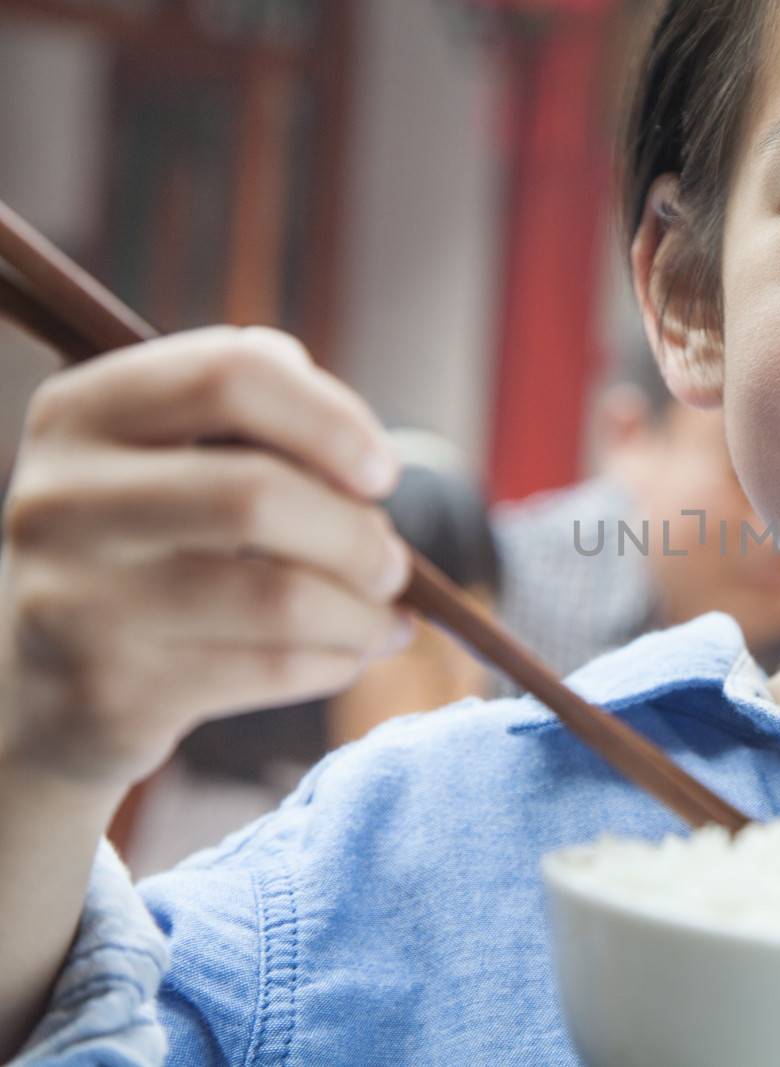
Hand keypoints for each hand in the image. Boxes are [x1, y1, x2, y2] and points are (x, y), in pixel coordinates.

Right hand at [0, 326, 413, 793]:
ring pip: (281, 596)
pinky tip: (349, 655)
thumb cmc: (144, 548)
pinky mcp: (111, 692)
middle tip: (391, 563)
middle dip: (359, 535)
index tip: (381, 472)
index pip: (232, 375)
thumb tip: (362, 452)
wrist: (37, 689)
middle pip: (261, 493)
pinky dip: (338, 661)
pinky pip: (273, 669)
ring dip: (362, 611)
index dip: (333, 419)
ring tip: (382, 617)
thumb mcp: (166, 462)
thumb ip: (252, 421)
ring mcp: (77, 601)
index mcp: (82, 412)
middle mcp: (62, 498)